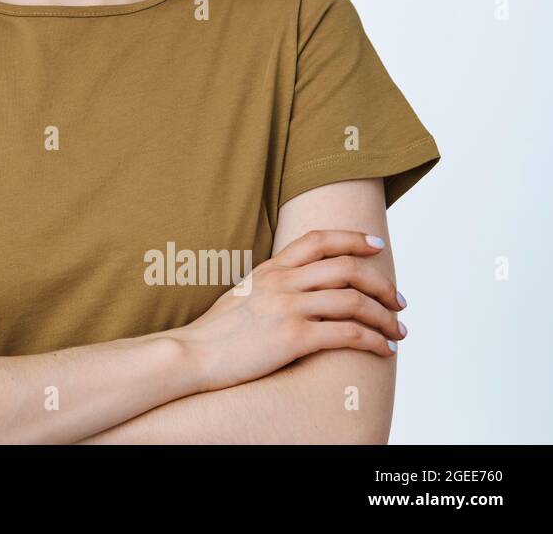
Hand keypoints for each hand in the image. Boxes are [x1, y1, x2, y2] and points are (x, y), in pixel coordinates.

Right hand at [173, 230, 405, 392]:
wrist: (192, 354)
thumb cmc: (217, 332)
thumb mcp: (243, 294)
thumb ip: (272, 284)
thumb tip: (301, 286)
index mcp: (270, 269)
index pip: (319, 240)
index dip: (353, 238)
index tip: (377, 245)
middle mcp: (281, 282)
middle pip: (346, 268)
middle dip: (381, 283)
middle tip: (398, 301)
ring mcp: (287, 308)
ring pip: (354, 301)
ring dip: (385, 317)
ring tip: (399, 330)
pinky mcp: (293, 338)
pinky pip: (348, 334)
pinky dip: (375, 341)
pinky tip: (384, 349)